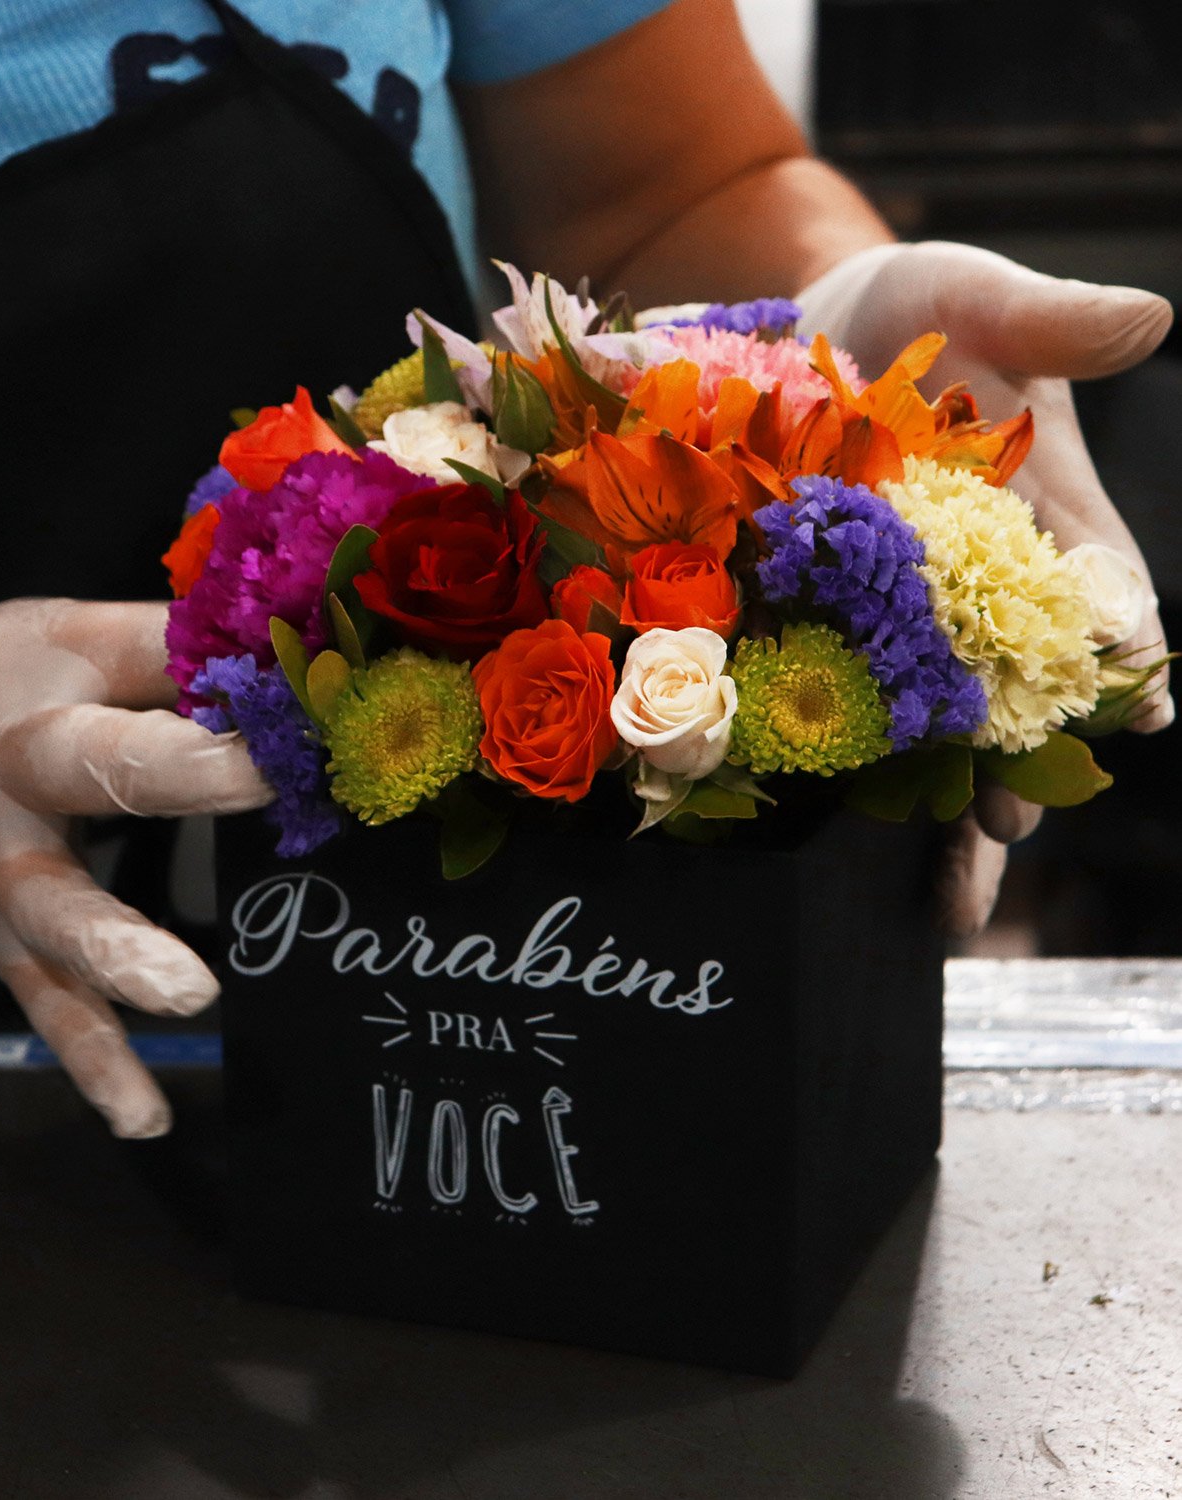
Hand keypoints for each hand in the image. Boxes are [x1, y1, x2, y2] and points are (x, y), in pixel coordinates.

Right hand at [0, 599, 271, 1134]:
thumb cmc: (1, 690)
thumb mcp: (72, 637)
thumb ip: (174, 647)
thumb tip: (299, 644)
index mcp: (43, 669)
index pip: (141, 651)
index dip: (225, 660)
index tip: (313, 675)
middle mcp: (11, 768)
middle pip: (91, 764)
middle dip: (179, 769)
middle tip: (262, 775)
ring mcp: (4, 870)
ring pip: (58, 910)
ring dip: (120, 948)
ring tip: (189, 991)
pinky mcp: (7, 945)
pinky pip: (52, 1007)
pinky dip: (97, 1064)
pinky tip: (146, 1117)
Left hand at [797, 241, 1174, 934]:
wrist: (795, 337)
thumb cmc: (907, 313)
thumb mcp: (968, 297)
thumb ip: (1043, 318)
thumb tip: (1150, 316)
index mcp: (1044, 516)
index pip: (1099, 588)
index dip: (1120, 641)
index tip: (1140, 702)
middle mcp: (985, 588)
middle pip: (1027, 691)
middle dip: (1030, 759)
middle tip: (1015, 820)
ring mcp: (908, 624)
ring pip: (948, 734)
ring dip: (953, 809)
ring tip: (952, 896)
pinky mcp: (829, 638)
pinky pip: (850, 719)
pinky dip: (859, 781)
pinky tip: (854, 850)